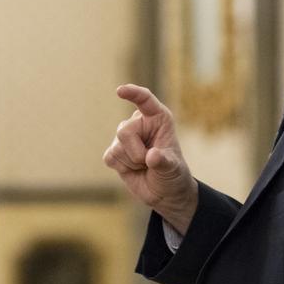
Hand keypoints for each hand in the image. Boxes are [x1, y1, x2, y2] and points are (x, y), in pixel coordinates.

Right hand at [104, 83, 198, 233]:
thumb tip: (151, 156)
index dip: (133, 93)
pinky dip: (122, 167)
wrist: (165, 192)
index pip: (145, 100)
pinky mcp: (114, 151)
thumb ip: (163, 161)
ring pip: (117, 146)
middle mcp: (140, 123)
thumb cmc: (173, 174)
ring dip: (132, 162)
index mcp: (158, 118)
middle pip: (124, 130)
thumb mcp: (173, 168)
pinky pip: (110, 157)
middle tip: (150, 162)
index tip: (120, 91)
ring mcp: (125, 137)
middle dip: (136, 152)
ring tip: (144, 166)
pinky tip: (133, 169)